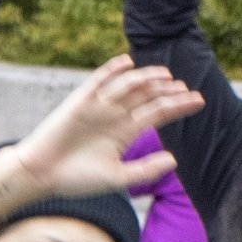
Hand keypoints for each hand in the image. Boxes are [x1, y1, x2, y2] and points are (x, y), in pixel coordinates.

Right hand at [0, 55, 201, 226]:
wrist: (42, 175)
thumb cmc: (78, 179)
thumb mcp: (118, 177)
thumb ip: (146, 170)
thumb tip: (175, 159)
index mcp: (126, 131)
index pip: (158, 112)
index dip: (179, 106)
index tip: (199, 100)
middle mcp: (115, 115)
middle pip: (148, 96)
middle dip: (168, 91)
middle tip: (186, 89)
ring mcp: (99, 106)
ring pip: (128, 86)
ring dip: (147, 78)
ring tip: (165, 76)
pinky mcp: (81, 100)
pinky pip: (99, 80)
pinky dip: (112, 70)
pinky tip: (129, 62)